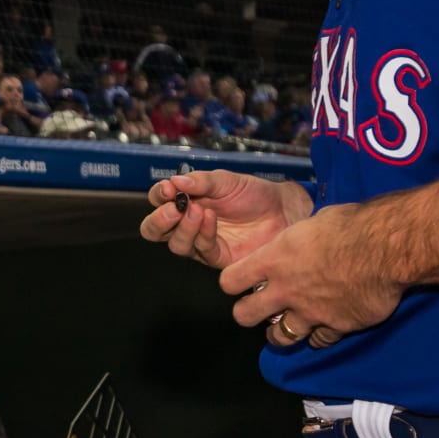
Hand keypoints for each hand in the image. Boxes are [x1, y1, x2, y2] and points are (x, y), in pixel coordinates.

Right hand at [139, 168, 309, 268]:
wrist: (283, 209)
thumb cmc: (253, 193)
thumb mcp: (225, 180)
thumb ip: (200, 181)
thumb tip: (174, 182)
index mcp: (186, 201)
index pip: (159, 201)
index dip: (158, 196)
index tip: (168, 188)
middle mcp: (188, 224)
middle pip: (155, 231)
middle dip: (158, 220)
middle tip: (172, 208)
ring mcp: (201, 242)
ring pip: (176, 244)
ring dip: (183, 227)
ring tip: (196, 210)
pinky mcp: (218, 257)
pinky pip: (202, 250)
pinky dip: (203, 233)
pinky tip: (210, 218)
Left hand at [219, 202, 404, 348]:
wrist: (386, 250)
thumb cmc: (351, 226)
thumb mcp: (312, 223)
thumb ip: (297, 241)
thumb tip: (300, 239)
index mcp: (274, 260)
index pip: (231, 280)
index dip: (232, 283)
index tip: (239, 282)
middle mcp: (285, 290)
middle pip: (245, 315)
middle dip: (247, 313)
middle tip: (257, 308)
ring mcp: (309, 312)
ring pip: (279, 337)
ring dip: (280, 333)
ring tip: (284, 327)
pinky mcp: (336, 326)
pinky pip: (318, 341)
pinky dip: (318, 337)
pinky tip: (322, 329)